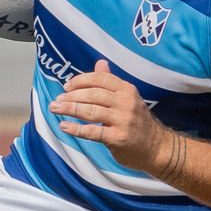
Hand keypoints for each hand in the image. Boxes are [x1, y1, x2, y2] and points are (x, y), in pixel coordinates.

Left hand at [51, 61, 171, 173]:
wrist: (156, 147)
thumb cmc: (137, 122)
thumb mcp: (128, 98)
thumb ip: (111, 82)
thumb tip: (100, 62)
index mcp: (127, 90)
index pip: (100, 78)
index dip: (80, 80)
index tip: (66, 87)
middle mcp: (126, 102)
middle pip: (93, 94)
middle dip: (71, 96)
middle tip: (56, 100)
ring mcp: (123, 120)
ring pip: (91, 111)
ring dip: (69, 109)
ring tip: (54, 109)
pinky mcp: (118, 138)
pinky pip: (93, 131)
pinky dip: (76, 129)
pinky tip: (64, 126)